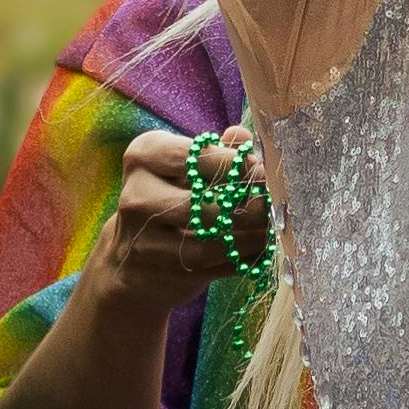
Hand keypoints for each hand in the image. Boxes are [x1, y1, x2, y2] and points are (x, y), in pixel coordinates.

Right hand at [95, 120, 268, 306]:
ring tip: (272, 224)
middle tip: (275, 200)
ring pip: (218, 236)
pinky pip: (221, 263)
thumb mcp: (183, 168)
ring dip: (256, 232)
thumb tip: (243, 136)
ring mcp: (149, 239)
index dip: (239, 163)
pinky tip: (261, 247)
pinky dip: (248, 255)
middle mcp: (138, 196)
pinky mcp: (168, 273)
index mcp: (144, 157)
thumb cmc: (169, 199)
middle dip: (252, 200)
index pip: (199, 155)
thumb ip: (215, 150)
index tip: (263, 169)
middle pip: (209, 198)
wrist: (133, 262)